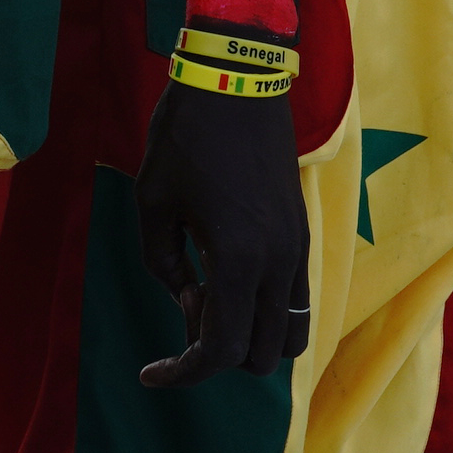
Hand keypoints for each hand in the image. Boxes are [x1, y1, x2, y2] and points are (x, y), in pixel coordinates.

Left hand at [132, 78, 311, 387]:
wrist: (238, 78)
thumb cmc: (185, 136)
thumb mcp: (153, 203)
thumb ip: (164, 266)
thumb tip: (190, 299)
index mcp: (239, 259)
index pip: (222, 351)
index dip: (183, 374)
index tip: (150, 374)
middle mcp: (280, 262)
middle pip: (263, 356)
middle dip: (218, 354)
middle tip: (182, 309)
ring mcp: (298, 248)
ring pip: (291, 333)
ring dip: (249, 337)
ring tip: (206, 296)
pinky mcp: (303, 233)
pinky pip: (295, 299)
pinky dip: (263, 310)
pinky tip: (225, 277)